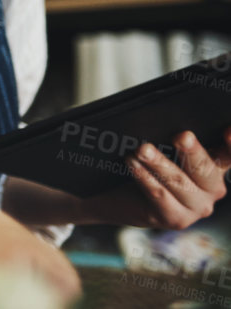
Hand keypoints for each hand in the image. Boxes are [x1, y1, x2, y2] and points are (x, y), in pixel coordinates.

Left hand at [79, 127, 230, 229]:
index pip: (229, 154)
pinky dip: (145, 178)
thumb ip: (176, 139)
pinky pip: (160, 196)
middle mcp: (213, 189)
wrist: (123, 199)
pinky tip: (133, 164)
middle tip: (182, 136)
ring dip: (159, 163)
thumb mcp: (166, 148)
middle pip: (205, 169)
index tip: (228, 131)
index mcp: (216, 167)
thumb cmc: (150, 165)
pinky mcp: (175, 219)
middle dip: (192, 151)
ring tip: (142, 149)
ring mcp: (196, 208)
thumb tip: (173, 125)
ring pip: (179, 182)